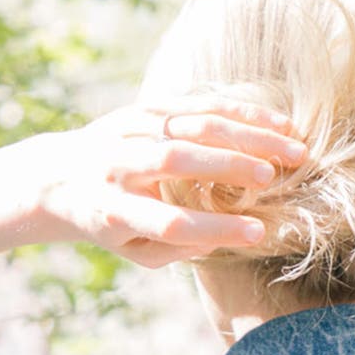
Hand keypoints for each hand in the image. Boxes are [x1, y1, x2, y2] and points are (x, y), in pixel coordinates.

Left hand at [0, 96, 308, 267]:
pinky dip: (241, 111)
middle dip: (231, 167)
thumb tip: (222, 238)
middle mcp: (120, 166)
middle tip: (275, 178)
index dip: (215, 228)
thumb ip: (174, 250)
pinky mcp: (146, 107)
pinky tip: (277, 123)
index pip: (170, 222)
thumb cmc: (110, 224)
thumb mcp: (133, 252)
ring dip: (247, 134)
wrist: (62, 174)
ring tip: (292, 148)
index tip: (257, 233)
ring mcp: (132, 130)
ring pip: (194, 124)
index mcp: (115, 211)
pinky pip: (198, 102)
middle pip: (179, 162)